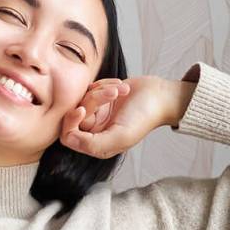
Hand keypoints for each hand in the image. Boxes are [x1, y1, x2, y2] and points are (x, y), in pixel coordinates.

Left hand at [59, 76, 176, 158]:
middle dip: (94, 101)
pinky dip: (105, 84)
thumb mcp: (120, 136)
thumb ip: (93, 144)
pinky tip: (121, 87)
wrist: (160, 96)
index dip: (70, 123)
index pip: (69, 137)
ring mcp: (98, 113)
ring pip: (84, 99)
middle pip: (76, 114)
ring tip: (121, 89)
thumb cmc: (144, 118)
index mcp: (97, 145)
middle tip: (112, 94)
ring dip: (103, 90)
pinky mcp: (101, 97)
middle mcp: (95, 130)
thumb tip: (69, 139)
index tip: (82, 109)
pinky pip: (91, 87)